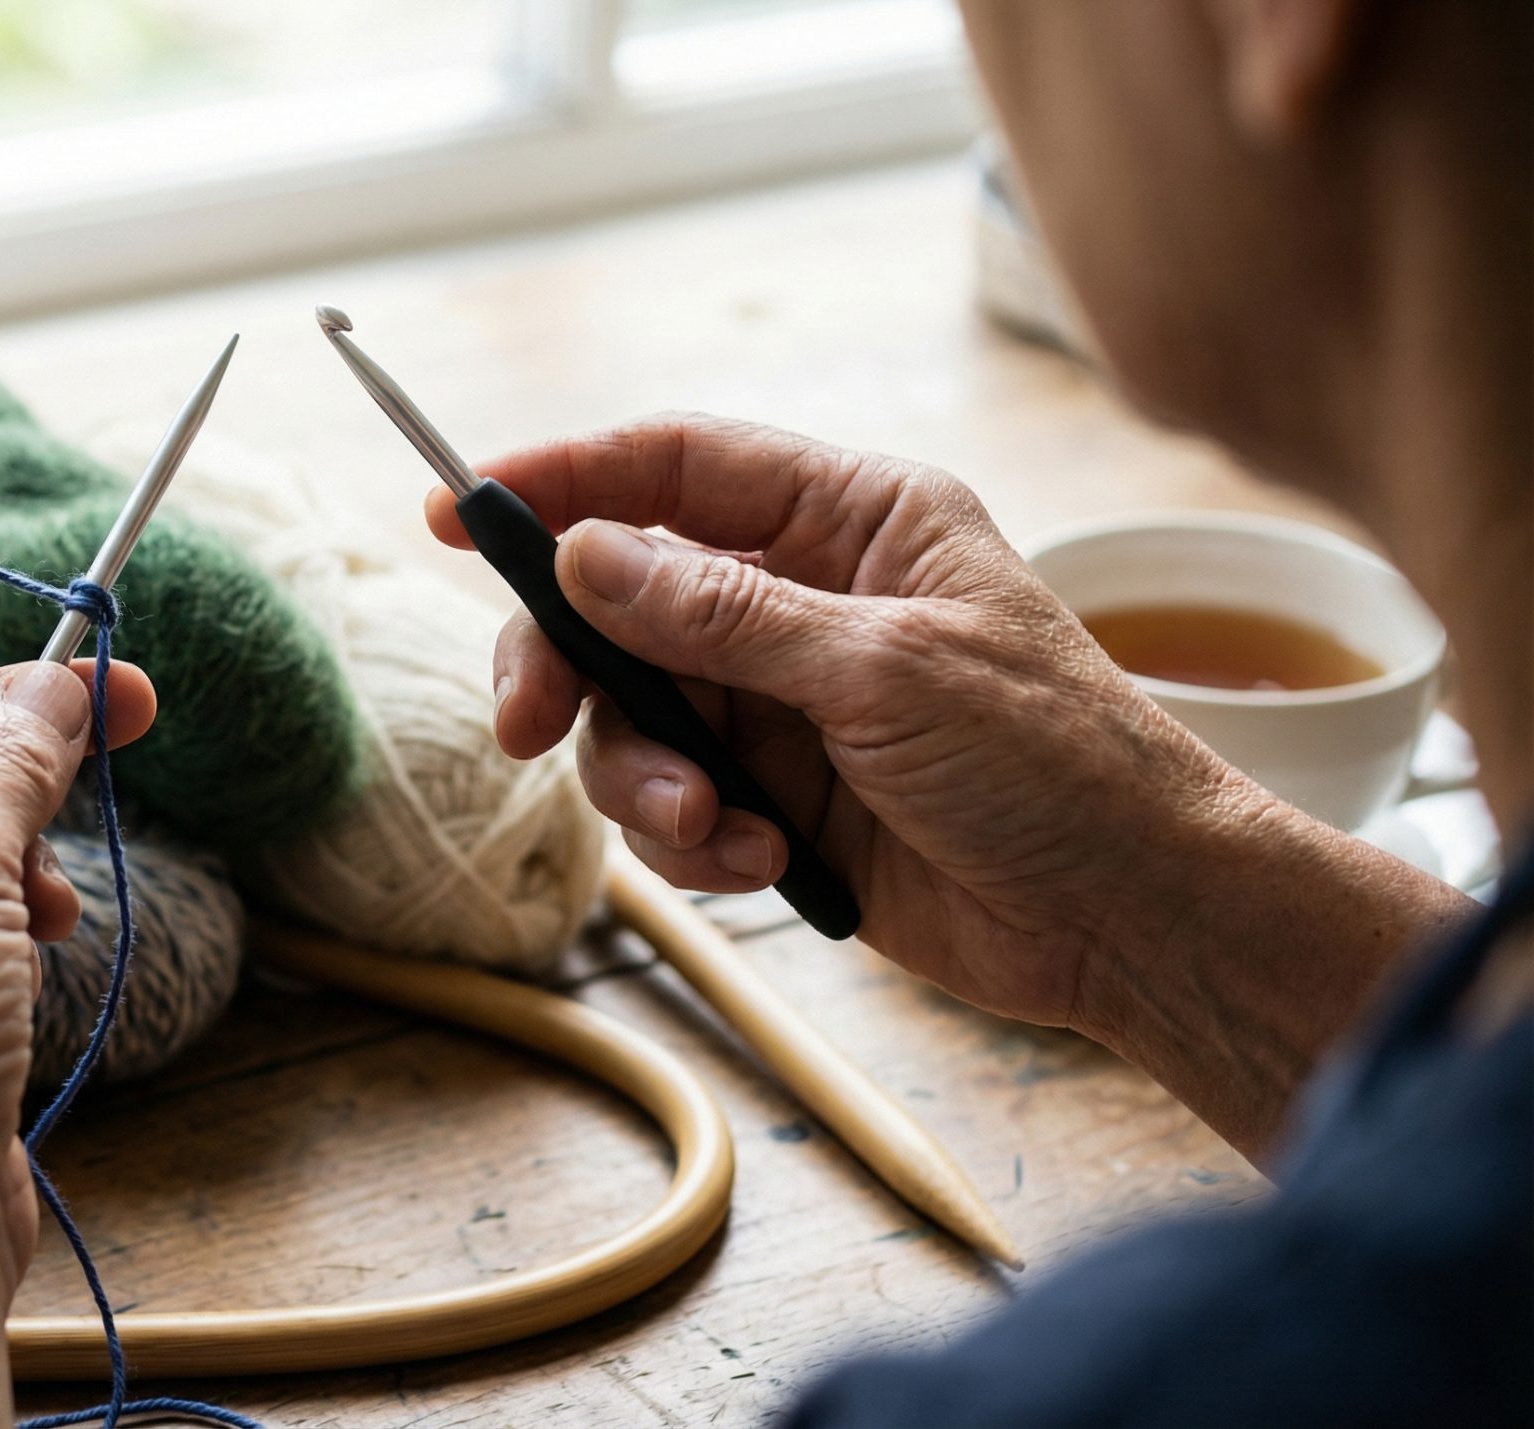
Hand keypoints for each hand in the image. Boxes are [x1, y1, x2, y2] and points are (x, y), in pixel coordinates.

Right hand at [437, 414, 1470, 1154]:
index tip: (456, 513)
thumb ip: (722, 614)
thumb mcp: (884, 671)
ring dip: (644, 781)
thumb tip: (586, 551)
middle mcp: (805, 598)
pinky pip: (674, 803)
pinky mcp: (777, 797)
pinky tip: (765, 864)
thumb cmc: (1055, 765)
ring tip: (715, 832)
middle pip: (621, 601)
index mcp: (854, 520)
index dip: (562, 479)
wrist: (1128, 921)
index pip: (677, 465)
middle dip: (570, 667)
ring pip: (633, 716)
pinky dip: (694, 841)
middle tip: (523, 726)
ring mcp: (784, 702)